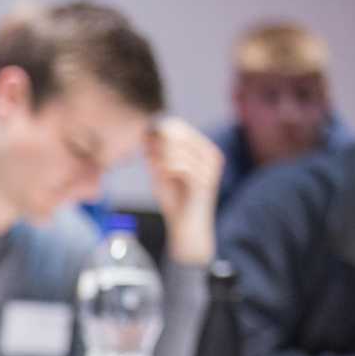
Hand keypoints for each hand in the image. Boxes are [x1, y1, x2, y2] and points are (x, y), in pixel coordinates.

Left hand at [145, 118, 223, 265]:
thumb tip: (145, 133)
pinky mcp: (205, 181)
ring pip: (177, 148)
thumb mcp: (161, 173)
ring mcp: (210, 167)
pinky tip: (162, 175)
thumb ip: (154, 154)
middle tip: (149, 157)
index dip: (157, 131)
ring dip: (160, 158)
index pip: (179, 127)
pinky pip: (180, 166)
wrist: (187, 228)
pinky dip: (166, 169)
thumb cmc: (175, 200)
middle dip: (157, 144)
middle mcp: (211, 154)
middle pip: (178, 133)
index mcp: (203, 149)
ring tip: (157, 170)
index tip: (143, 140)